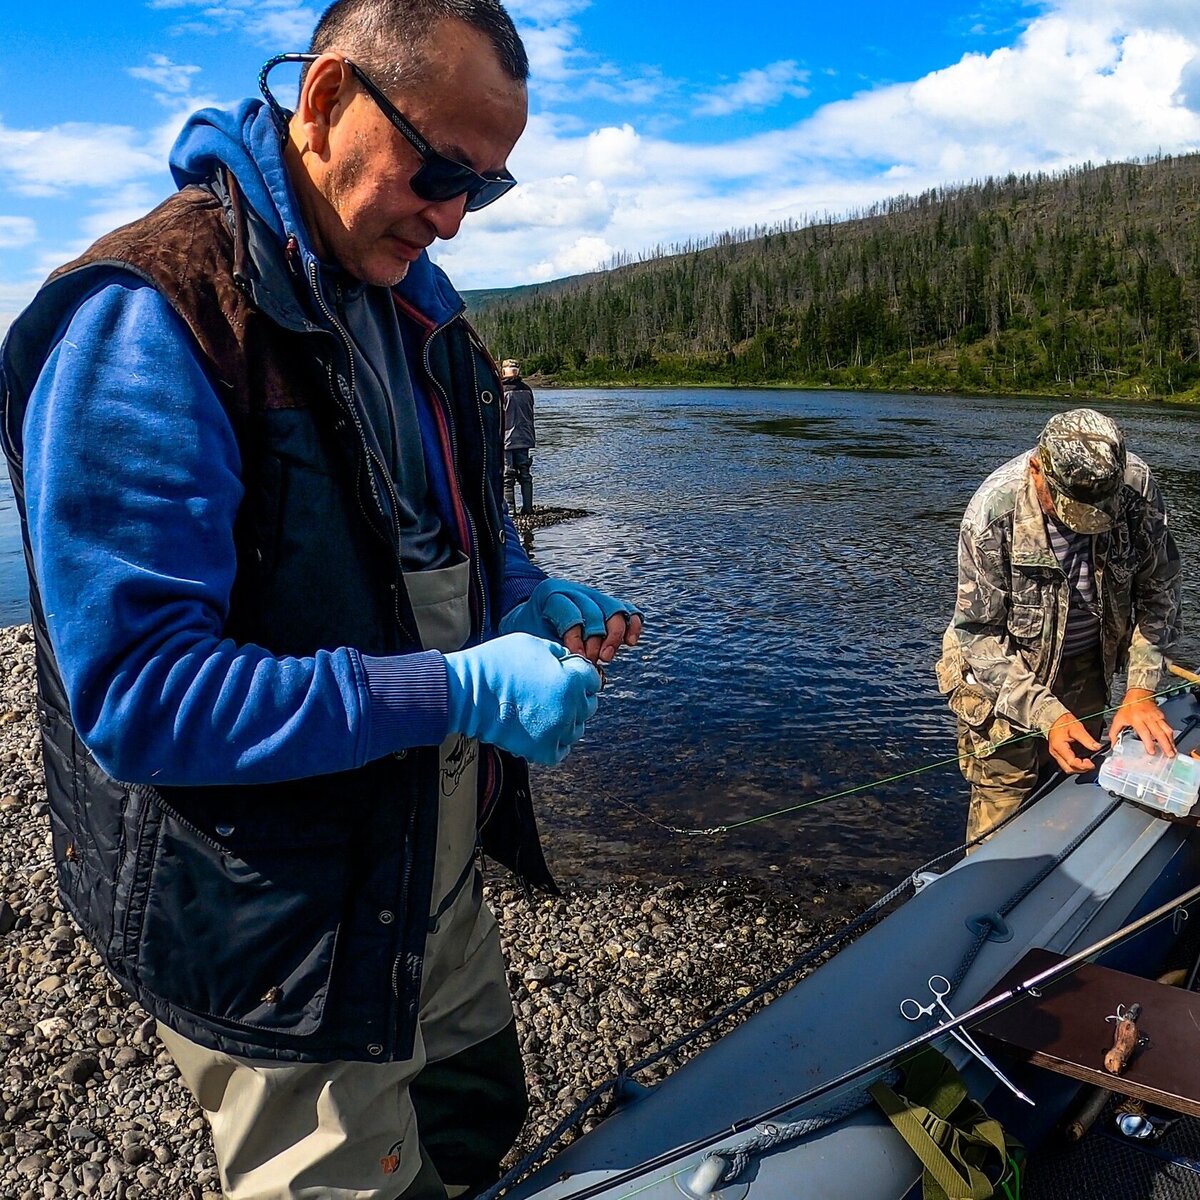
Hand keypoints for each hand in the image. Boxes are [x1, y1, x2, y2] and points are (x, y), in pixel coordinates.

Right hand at [443, 633, 600, 764]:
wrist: (467, 693)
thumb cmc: (496, 664)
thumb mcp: (533, 643)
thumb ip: (559, 652)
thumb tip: (569, 661)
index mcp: (571, 681)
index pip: (593, 679)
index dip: (580, 673)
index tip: (568, 674)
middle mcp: (570, 708)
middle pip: (588, 705)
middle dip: (576, 696)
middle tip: (555, 691)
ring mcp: (557, 731)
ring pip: (577, 728)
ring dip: (567, 719)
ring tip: (546, 710)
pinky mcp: (543, 750)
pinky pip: (562, 748)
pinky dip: (555, 740)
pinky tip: (542, 727)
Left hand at [500, 578, 642, 664]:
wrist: (534, 619)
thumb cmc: (532, 632)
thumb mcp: (533, 638)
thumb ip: (553, 650)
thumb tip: (578, 668)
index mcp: (550, 594)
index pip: (570, 611)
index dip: (575, 636)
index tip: (577, 657)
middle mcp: (575, 591)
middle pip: (595, 613)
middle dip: (595, 642)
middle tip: (590, 661)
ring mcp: (593, 596)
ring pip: (615, 610)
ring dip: (614, 637)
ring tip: (606, 658)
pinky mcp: (607, 604)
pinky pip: (628, 610)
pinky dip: (633, 625)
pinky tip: (630, 642)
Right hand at [1046, 711, 1102, 772]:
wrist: (1054, 718)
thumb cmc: (1063, 722)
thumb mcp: (1077, 728)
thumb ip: (1087, 739)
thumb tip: (1097, 747)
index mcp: (1059, 747)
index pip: (1072, 762)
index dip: (1083, 765)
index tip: (1092, 763)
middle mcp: (1055, 753)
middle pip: (1068, 769)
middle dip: (1081, 769)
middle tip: (1091, 764)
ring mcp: (1055, 754)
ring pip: (1066, 768)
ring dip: (1078, 768)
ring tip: (1087, 763)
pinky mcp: (1057, 753)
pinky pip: (1065, 763)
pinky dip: (1074, 764)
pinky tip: (1081, 760)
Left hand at [1109, 688, 1175, 757]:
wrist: (1138, 694)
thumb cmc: (1129, 706)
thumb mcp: (1118, 719)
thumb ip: (1114, 732)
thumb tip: (1113, 744)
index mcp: (1137, 719)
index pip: (1144, 732)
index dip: (1149, 742)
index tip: (1152, 751)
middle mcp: (1148, 718)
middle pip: (1159, 733)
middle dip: (1165, 745)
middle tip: (1169, 755)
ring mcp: (1157, 717)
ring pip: (1166, 730)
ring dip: (1171, 741)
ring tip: (1173, 751)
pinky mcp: (1162, 716)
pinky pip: (1168, 727)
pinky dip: (1171, 736)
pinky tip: (1172, 742)